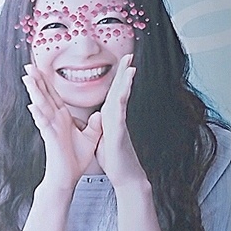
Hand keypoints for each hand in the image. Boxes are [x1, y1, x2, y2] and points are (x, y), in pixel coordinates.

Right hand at [22, 62, 101, 190]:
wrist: (67, 177)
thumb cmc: (75, 160)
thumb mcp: (90, 138)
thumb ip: (93, 125)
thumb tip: (98, 114)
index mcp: (63, 119)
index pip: (54, 96)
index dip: (47, 82)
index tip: (41, 68)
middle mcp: (54, 121)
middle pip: (44, 96)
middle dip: (36, 81)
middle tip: (28, 65)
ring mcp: (51, 128)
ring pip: (41, 106)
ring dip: (34, 92)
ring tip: (27, 78)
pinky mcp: (50, 138)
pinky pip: (44, 124)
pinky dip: (38, 115)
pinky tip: (33, 105)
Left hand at [93, 54, 149, 192]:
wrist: (124, 175)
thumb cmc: (113, 157)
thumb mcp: (102, 136)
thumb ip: (101, 123)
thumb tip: (98, 115)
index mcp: (110, 116)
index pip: (113, 92)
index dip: (116, 77)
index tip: (121, 62)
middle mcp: (115, 117)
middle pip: (120, 91)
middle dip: (124, 73)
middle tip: (129, 55)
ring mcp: (119, 124)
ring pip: (121, 99)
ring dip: (126, 83)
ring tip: (131, 67)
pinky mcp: (119, 133)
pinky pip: (119, 115)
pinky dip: (121, 102)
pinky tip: (124, 92)